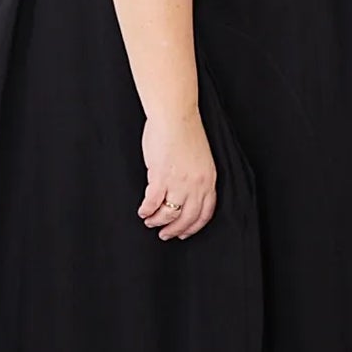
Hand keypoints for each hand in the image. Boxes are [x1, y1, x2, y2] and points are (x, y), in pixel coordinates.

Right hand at [138, 107, 217, 239]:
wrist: (175, 116)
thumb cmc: (186, 131)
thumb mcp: (200, 159)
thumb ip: (195, 178)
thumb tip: (183, 194)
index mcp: (209, 180)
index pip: (205, 213)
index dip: (193, 227)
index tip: (184, 233)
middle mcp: (196, 184)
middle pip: (187, 218)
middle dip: (174, 229)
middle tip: (165, 234)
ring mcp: (179, 182)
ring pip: (169, 213)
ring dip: (157, 221)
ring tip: (150, 221)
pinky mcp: (161, 177)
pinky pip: (153, 203)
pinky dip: (146, 210)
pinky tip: (143, 211)